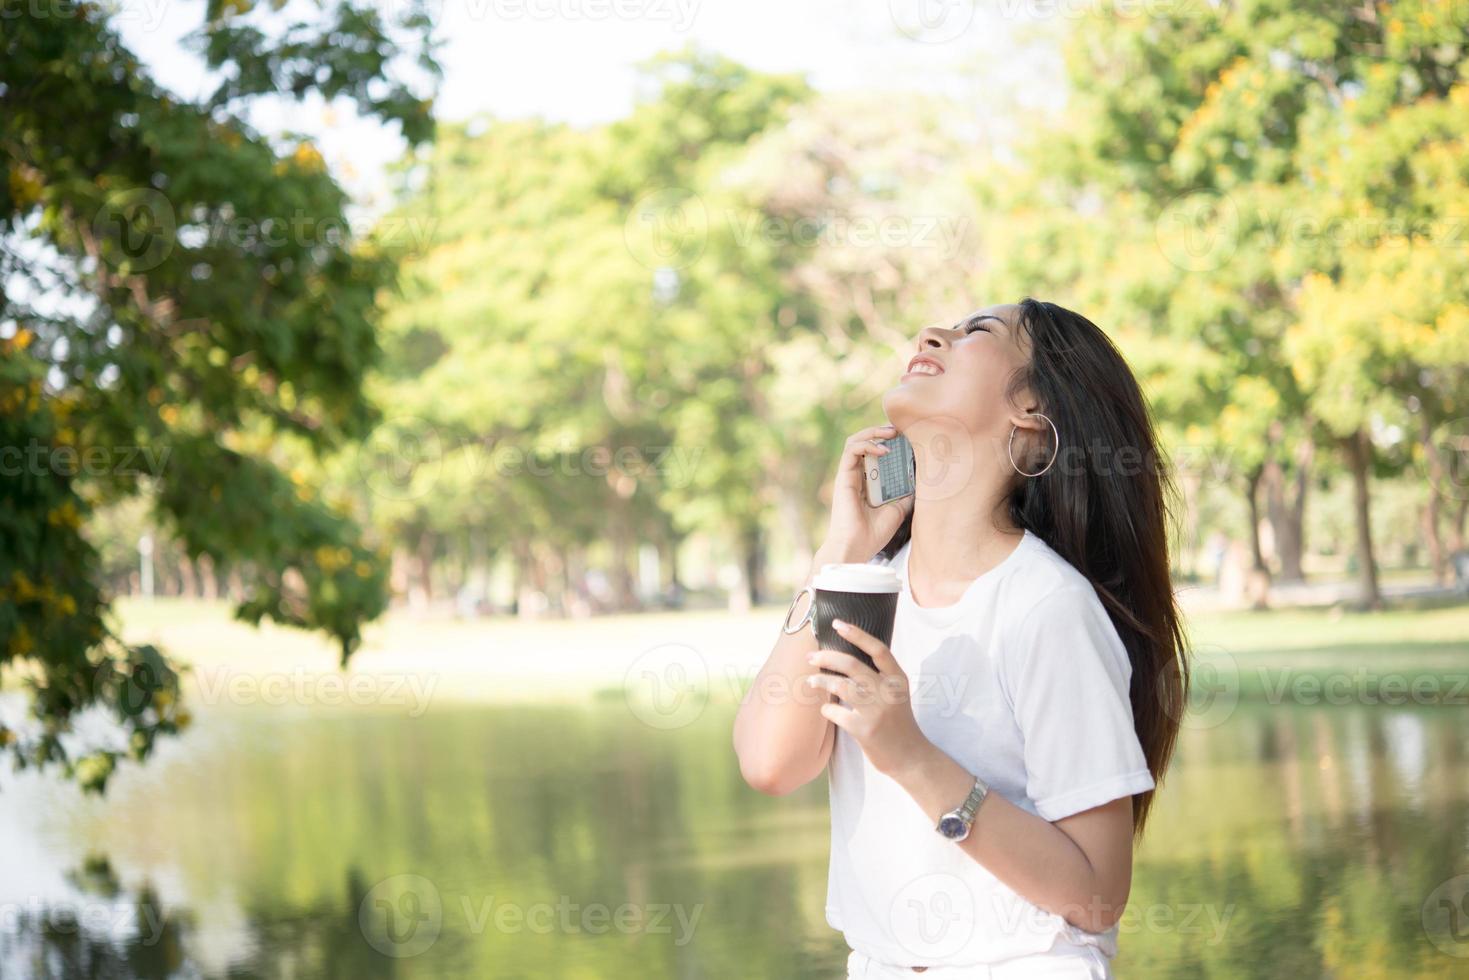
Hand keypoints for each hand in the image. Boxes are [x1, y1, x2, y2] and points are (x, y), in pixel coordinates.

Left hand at [804, 619, 930, 779]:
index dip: (857, 634)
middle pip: (853, 665)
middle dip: (827, 657)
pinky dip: (827, 709)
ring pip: (841, 685)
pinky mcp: (865, 730)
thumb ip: (879, 676)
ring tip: (811, 680)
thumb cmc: (898, 722)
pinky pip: (836, 712)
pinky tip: (827, 710)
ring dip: (821, 681)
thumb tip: (845, 657)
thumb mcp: (896, 694)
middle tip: (811, 656)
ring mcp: (877, 711)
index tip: (837, 623)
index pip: (878, 649)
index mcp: (898, 679)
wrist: (910, 756)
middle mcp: (889, 692)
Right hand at [819, 423, 915, 562]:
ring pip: (855, 441)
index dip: (888, 442)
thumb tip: (921, 483)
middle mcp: (856, 476)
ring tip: (892, 432)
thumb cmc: (873, 534)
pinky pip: (851, 450)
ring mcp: (848, 475)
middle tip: (900, 430)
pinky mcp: (843, 476)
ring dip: (873, 432)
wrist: (857, 547)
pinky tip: (884, 450)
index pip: (875, 454)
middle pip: (865, 443)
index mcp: (867, 483)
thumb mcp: (897, 510)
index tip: (906, 438)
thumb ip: (905, 495)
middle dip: (882, 432)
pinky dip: (868, 444)